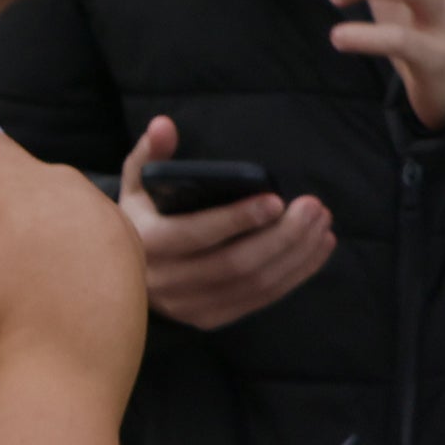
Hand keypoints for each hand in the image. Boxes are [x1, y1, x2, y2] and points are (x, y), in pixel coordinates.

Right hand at [120, 115, 333, 330]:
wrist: (123, 276)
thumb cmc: (139, 221)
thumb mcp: (135, 187)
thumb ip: (150, 155)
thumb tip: (164, 125)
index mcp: (145, 244)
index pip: (196, 235)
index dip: (238, 219)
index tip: (276, 199)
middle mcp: (166, 282)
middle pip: (236, 263)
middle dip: (282, 235)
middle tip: (314, 206)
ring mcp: (189, 307)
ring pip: (255, 283)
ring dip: (297, 254)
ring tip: (322, 223)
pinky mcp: (210, 319)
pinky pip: (262, 298)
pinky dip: (296, 274)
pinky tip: (317, 247)